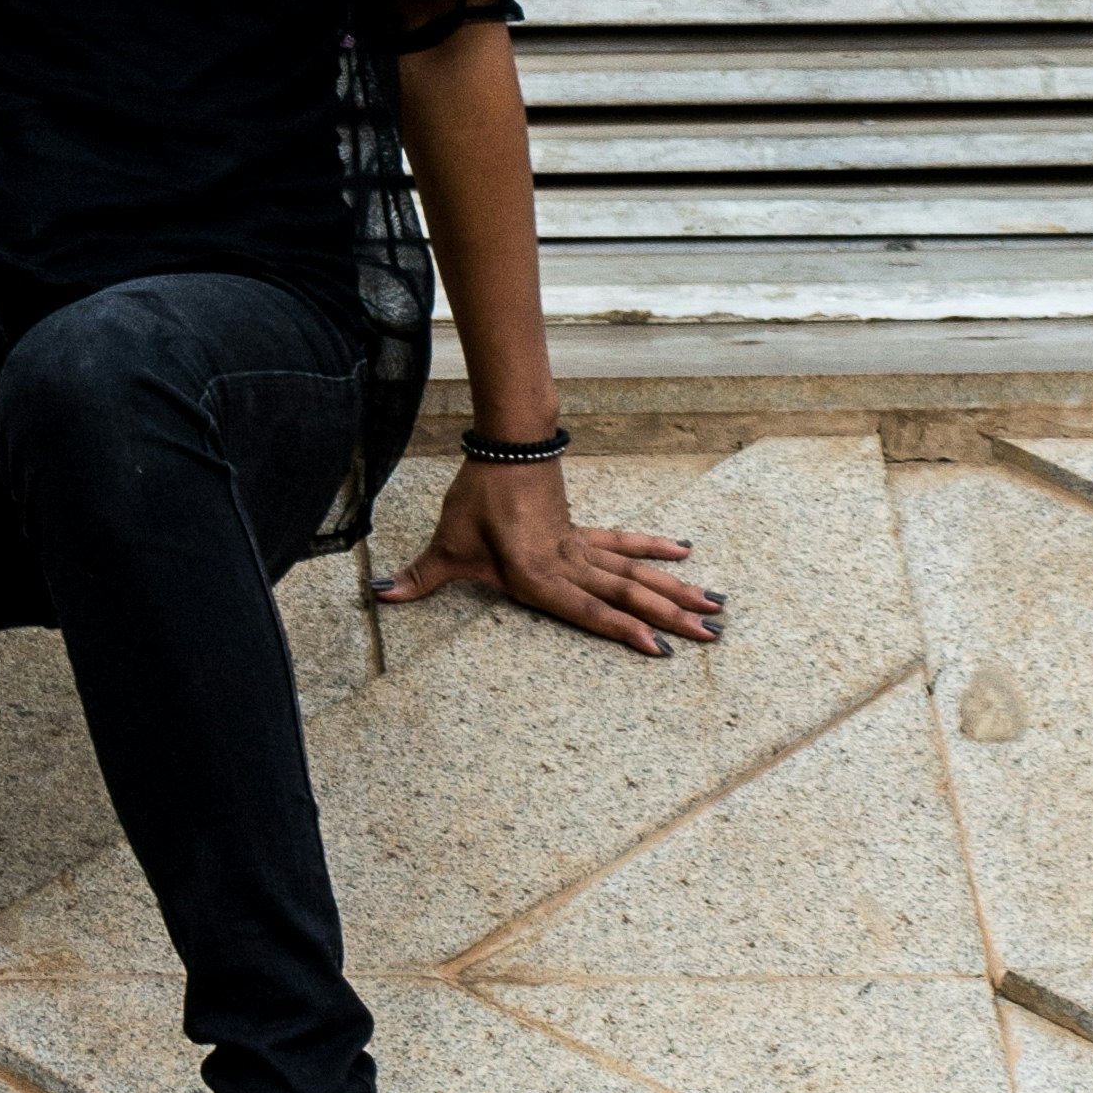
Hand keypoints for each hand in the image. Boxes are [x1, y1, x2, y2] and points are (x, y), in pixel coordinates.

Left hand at [375, 458, 718, 659]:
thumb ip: (420, 577)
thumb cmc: (477, 497)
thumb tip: (378, 598)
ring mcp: (579, 546)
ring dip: (675, 589)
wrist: (505, 445)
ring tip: (715, 605)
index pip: (587, 610)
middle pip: (627, 593)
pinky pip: (625, 543)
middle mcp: (567, 563)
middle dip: (669, 615)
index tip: (660, 648)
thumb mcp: (447, 543)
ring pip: (635, 571)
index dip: (622, 630)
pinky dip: (655, 548)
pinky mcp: (581, 530)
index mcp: (538, 574)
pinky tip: (686, 553)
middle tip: (711, 633)